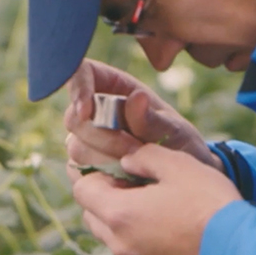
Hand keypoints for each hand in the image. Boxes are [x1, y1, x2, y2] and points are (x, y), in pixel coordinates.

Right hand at [64, 59, 221, 184]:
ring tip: (139, 166)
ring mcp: (84, 140)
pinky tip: (127, 181)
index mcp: (112, 85)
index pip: (82, 73)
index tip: (86, 112)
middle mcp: (92, 111)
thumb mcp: (174, 130)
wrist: (180, 180)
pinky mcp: (82, 168)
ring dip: (107, 161)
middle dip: (104, 138)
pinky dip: (102, 179)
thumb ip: (153, 119)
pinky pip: (80, 174)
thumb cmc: (178, 143)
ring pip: (77, 148)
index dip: (78, 88)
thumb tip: (136, 97)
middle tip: (135, 150)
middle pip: (75, 119)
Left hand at [72, 144, 241, 254]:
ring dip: (121, 219)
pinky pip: (135, 253)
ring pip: (112, 237)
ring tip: (152, 204)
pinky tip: (167, 226)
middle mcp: (120, 244)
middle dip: (105, 196)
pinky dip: (139, 238)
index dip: (94, 173)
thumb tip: (127, 160)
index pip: (82, 190)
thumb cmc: (209, 203)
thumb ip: (143, 156)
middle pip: (92, 216)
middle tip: (133, 182)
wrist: (241, 252)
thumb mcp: (177, 164)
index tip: (116, 166)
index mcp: (118, 214)